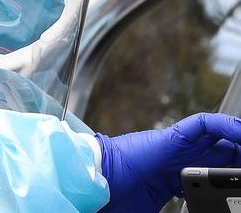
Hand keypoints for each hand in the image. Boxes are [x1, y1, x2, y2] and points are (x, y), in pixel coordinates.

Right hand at [96, 113, 240, 211]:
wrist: (102, 183)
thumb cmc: (120, 195)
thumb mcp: (162, 207)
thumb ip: (184, 206)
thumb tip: (198, 211)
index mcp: (181, 174)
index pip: (219, 167)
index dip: (237, 170)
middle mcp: (183, 156)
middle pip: (225, 149)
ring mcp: (179, 144)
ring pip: (219, 133)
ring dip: (239, 137)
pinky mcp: (173, 136)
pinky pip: (203, 124)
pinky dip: (224, 125)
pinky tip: (238, 132)